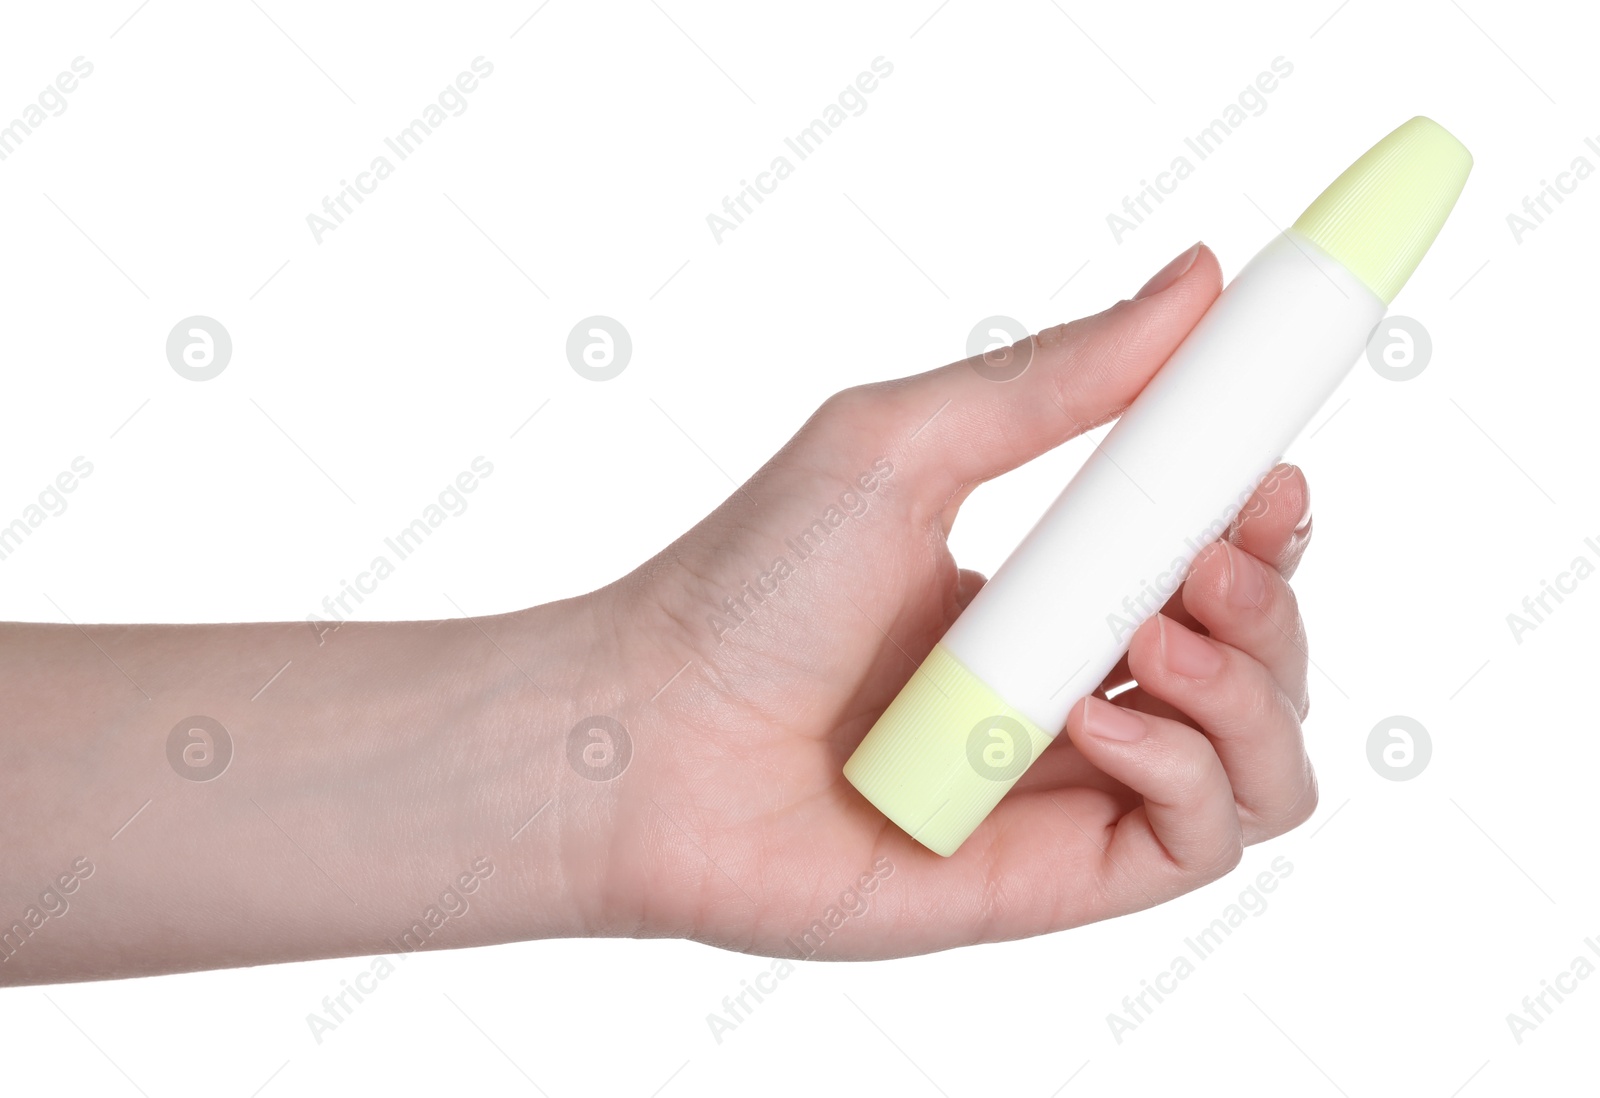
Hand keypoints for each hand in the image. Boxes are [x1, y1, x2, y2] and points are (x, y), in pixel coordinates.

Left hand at [578, 242, 1319, 958]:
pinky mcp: (1058, 877)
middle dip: (1273, 595)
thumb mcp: (908, 446)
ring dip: (1256, 685)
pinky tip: (1096, 723)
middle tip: (1214, 553)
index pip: (1213, 556)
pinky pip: (1201, 841)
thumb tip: (1196, 279)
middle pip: (1263, 655)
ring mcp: (1070, 788)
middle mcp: (1071, 688)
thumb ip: (1059, 377)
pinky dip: (1190, 772)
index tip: (1270, 468)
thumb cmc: (747, 590)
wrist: (644, 741)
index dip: (1265, 518)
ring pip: (1264, 757)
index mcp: (1045, 590)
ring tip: (1156, 637)